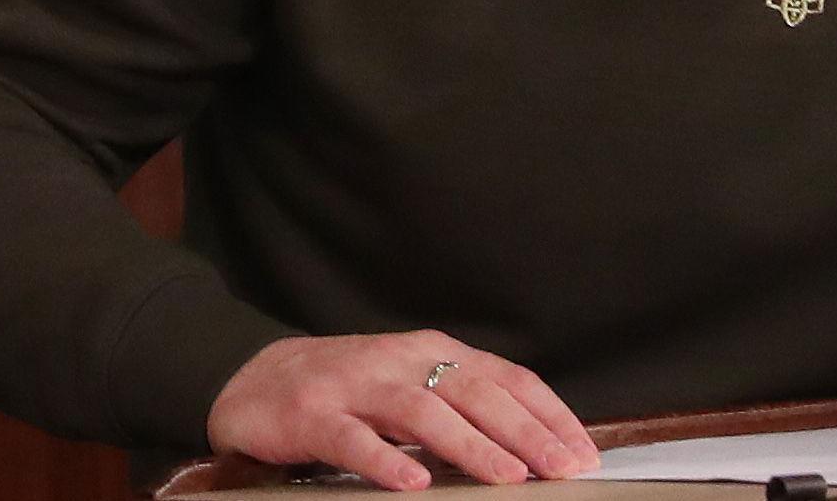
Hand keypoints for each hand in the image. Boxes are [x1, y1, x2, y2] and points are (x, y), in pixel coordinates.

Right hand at [206, 331, 596, 486]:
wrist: (252, 381)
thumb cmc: (346, 391)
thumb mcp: (411, 386)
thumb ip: (462, 405)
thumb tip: (536, 447)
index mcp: (429, 353)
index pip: (503, 378)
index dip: (548, 414)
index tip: (585, 453)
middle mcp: (397, 361)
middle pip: (471, 391)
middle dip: (524, 433)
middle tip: (563, 469)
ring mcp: (352, 386)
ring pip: (420, 411)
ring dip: (469, 445)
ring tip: (507, 477)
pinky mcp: (310, 416)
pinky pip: (352, 440)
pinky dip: (385, 461)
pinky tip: (413, 484)